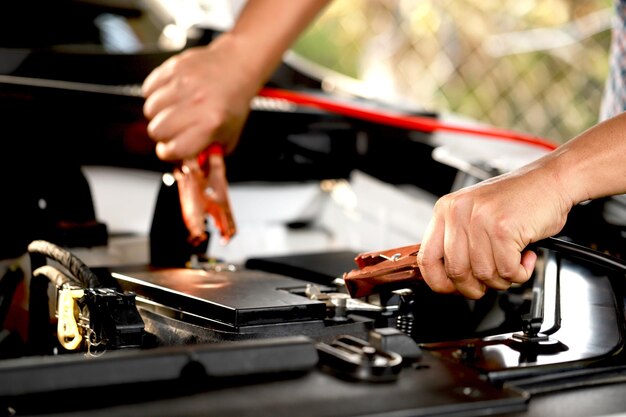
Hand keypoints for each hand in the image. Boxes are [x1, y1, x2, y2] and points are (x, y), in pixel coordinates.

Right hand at [142, 34, 258, 160]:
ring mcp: (183, 83)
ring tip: (173, 111)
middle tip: (173, 130)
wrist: (237, 66)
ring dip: (158, 114)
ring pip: (150, 110)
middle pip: (157, 130)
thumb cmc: (233, 101)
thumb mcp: (229, 135)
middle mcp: (196, 102)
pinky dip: (155, 94)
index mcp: (210, 123)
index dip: (169, 152)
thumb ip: (209, 154)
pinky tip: (170, 96)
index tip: (171, 150)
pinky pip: (148, 88)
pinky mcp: (173, 68)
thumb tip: (191, 167)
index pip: (174, 149)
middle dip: (162, 135)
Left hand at [416, 166, 572, 298]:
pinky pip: (507, 271)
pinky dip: (520, 272)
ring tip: (513, 261)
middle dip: (476, 286)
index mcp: (446, 210)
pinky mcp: (503, 229)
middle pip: (456, 272)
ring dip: (503, 278)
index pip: (426, 258)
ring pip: (483, 274)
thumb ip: (458, 241)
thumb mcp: (475, 214)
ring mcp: (479, 220)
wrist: (551, 180)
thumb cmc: (518, 199)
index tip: (452, 289)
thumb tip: (449, 277)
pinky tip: (525, 256)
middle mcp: (458, 213)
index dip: (439, 282)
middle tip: (491, 279)